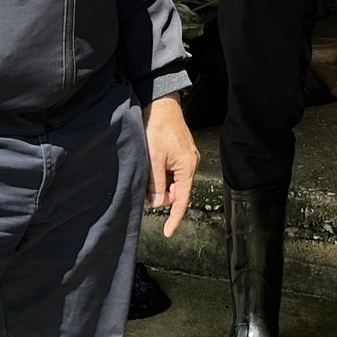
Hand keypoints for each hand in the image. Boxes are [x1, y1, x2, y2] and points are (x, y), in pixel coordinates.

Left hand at [142, 94, 198, 236]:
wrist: (161, 105)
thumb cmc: (158, 127)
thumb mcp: (153, 158)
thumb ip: (156, 183)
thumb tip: (157, 202)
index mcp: (187, 166)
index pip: (182, 200)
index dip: (174, 217)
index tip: (168, 231)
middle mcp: (191, 163)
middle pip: (177, 192)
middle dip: (161, 195)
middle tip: (145, 189)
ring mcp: (187, 158)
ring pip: (173, 182)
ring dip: (160, 183)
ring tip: (148, 169)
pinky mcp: (181, 153)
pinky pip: (173, 172)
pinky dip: (162, 175)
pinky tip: (152, 165)